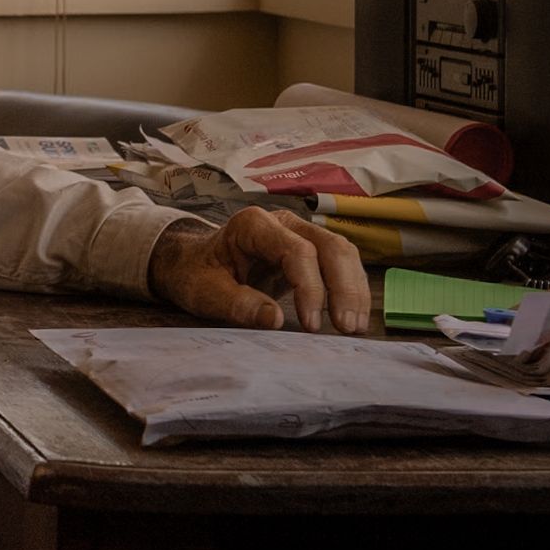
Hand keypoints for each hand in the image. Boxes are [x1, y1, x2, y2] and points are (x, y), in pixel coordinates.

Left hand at [147, 207, 371, 333]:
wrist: (194, 265)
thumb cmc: (197, 275)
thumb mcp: (205, 294)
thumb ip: (237, 304)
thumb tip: (276, 320)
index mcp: (253, 225)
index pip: (297, 251)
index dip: (310, 287)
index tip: (311, 325)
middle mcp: (283, 222)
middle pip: (330, 246)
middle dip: (344, 288)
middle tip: (347, 327)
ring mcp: (300, 233)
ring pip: (342, 253)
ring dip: (354, 289)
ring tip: (355, 327)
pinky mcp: (311, 250)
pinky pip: (341, 264)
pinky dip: (351, 289)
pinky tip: (353, 315)